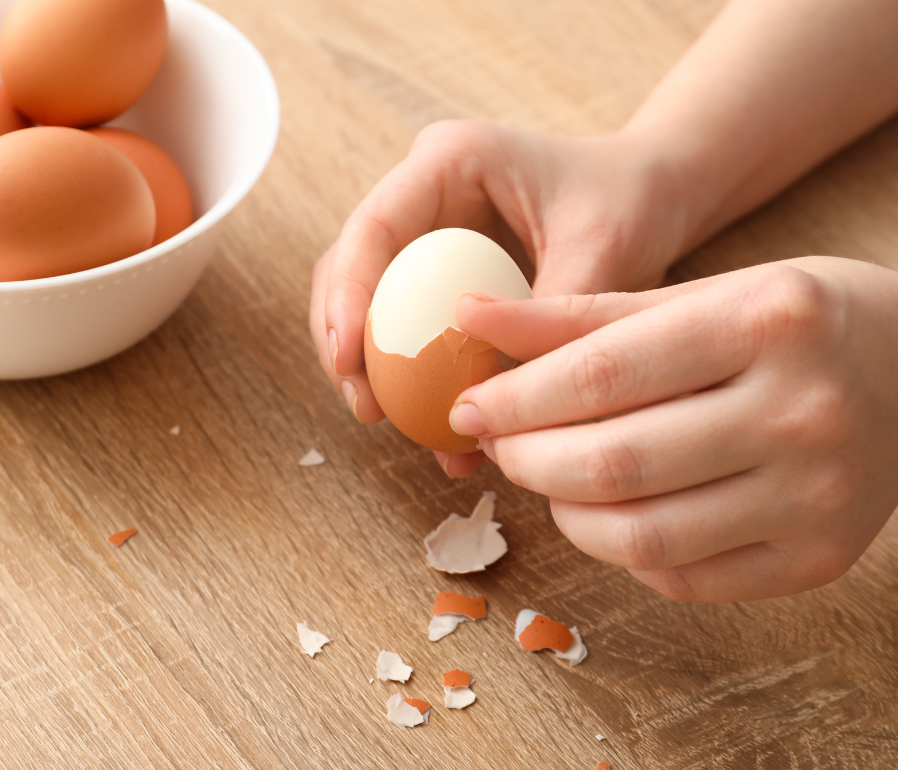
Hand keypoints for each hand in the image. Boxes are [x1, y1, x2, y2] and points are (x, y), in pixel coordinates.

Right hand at [309, 119, 690, 475]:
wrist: (652, 197)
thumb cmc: (631, 202)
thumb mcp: (602, 249)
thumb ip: (547, 313)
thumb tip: (496, 394)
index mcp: (450, 161)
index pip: (375, 226)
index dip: (348, 293)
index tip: (349, 360)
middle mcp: (423, 194)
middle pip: (349, 266)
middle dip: (344, 340)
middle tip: (365, 406)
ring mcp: (425, 234)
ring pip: (366, 300)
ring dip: (367, 364)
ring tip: (386, 422)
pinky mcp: (436, 274)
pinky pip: (404, 325)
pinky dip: (409, 376)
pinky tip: (432, 425)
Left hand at [449, 258, 897, 601]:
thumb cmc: (792, 322)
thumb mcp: (698, 294)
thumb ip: (580, 316)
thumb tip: (467, 319)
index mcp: (769, 321)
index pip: (601, 376)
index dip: (514, 399)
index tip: (468, 406)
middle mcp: (802, 411)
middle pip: (615, 463)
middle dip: (527, 460)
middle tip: (499, 444)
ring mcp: (818, 496)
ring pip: (641, 536)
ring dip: (565, 513)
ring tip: (548, 478)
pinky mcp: (818, 558)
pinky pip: (682, 576)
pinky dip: (623, 550)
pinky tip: (610, 511)